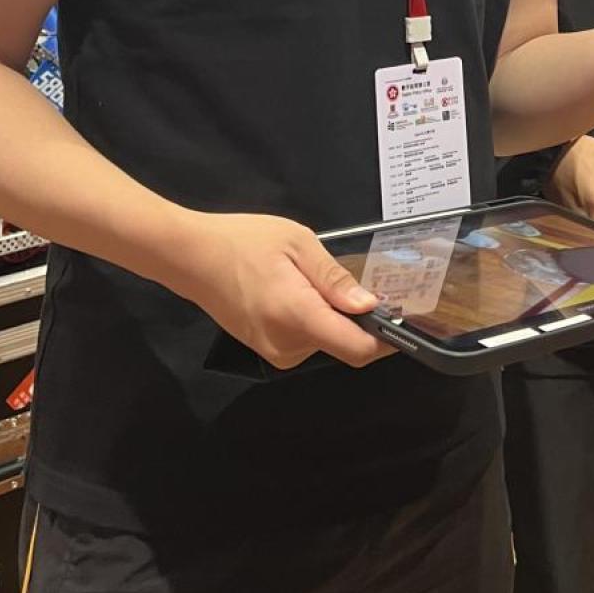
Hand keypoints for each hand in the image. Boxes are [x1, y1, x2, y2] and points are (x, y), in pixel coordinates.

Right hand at [172, 211, 391, 369]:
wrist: (191, 257)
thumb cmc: (244, 241)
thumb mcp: (297, 243)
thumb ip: (334, 278)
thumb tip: (370, 306)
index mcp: (298, 316)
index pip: (355, 349)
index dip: (385, 340)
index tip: (402, 320)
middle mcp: (287, 345)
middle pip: (342, 344)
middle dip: (354, 317)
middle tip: (347, 277)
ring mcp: (274, 352)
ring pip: (324, 342)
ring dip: (330, 317)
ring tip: (308, 278)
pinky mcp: (265, 350)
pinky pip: (304, 341)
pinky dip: (312, 320)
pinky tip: (295, 290)